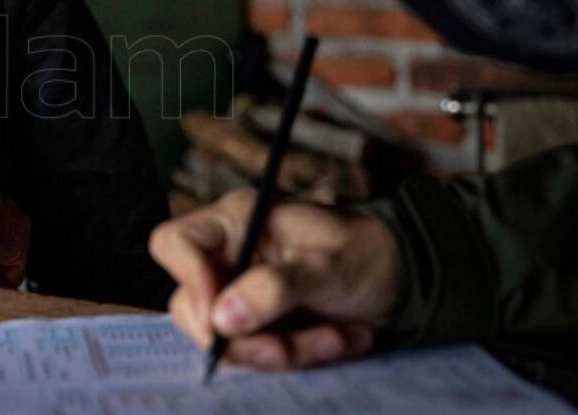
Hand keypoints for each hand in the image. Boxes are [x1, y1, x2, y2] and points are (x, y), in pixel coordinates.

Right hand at [149, 188, 399, 369]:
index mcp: (236, 221)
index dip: (187, 279)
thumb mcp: (327, 266)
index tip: (220, 316)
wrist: (402, 280)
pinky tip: (339, 338)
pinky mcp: (259, 325)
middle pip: (190, 305)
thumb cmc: (366, 253)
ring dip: (280, 351)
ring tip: (334, 338)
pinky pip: (255, 354)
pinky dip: (298, 355)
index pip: (175, 243)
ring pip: (225, 338)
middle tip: (282, 349)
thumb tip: (222, 318)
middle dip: (241, 337)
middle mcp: (229, 256)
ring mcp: (240, 293)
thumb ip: (275, 288)